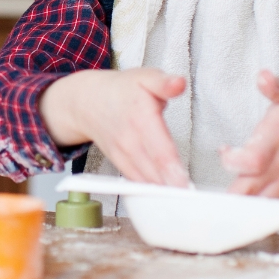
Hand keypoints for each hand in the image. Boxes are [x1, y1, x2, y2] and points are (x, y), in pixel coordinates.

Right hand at [38, 69, 189, 186]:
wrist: (87, 102)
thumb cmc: (122, 90)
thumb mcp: (145, 77)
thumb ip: (165, 83)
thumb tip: (179, 83)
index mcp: (140, 115)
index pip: (159, 147)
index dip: (173, 168)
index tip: (186, 184)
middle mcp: (130, 138)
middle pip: (153, 169)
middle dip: (172, 187)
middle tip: (191, 200)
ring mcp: (123, 153)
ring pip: (145, 179)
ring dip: (163, 193)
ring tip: (182, 201)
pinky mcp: (119, 162)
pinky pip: (136, 181)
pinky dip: (150, 191)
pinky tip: (165, 199)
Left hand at [221, 71, 278, 196]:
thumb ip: (276, 86)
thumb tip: (263, 76)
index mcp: (278, 138)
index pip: (250, 161)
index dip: (231, 160)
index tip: (225, 149)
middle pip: (250, 190)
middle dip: (228, 191)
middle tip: (215, 184)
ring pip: (260, 203)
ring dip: (241, 202)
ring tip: (226, 194)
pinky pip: (274, 206)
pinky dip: (258, 209)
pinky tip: (245, 205)